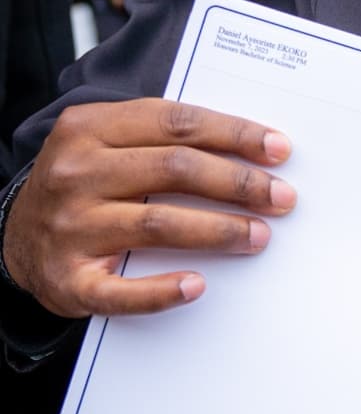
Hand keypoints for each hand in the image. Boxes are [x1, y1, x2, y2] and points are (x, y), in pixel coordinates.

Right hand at [3, 100, 294, 319]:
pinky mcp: (68, 280)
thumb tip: (248, 148)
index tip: (278, 149)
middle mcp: (76, 173)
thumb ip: (161, 137)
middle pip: (174, 169)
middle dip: (238, 182)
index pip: (176, 123)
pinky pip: (122, 290)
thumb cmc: (81, 185)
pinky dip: (162, 291)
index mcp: (88, 128)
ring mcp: (70, 228)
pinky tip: (198, 285)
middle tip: (281, 196)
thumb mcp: (105, 142)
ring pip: (159, 223)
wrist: (14, 240)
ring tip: (259, 235)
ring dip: (219, 230)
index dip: (234, 134)